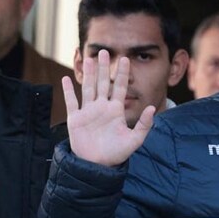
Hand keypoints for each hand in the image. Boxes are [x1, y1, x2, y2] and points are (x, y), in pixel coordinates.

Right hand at [63, 49, 154, 166]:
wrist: (98, 165)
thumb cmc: (117, 153)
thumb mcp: (135, 140)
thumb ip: (144, 125)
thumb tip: (152, 108)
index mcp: (116, 110)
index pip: (120, 87)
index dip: (122, 74)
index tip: (125, 59)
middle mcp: (102, 108)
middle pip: (103, 83)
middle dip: (104, 68)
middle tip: (104, 51)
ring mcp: (88, 112)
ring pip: (88, 88)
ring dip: (89, 74)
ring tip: (89, 59)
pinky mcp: (76, 119)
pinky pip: (71, 102)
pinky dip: (68, 91)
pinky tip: (66, 79)